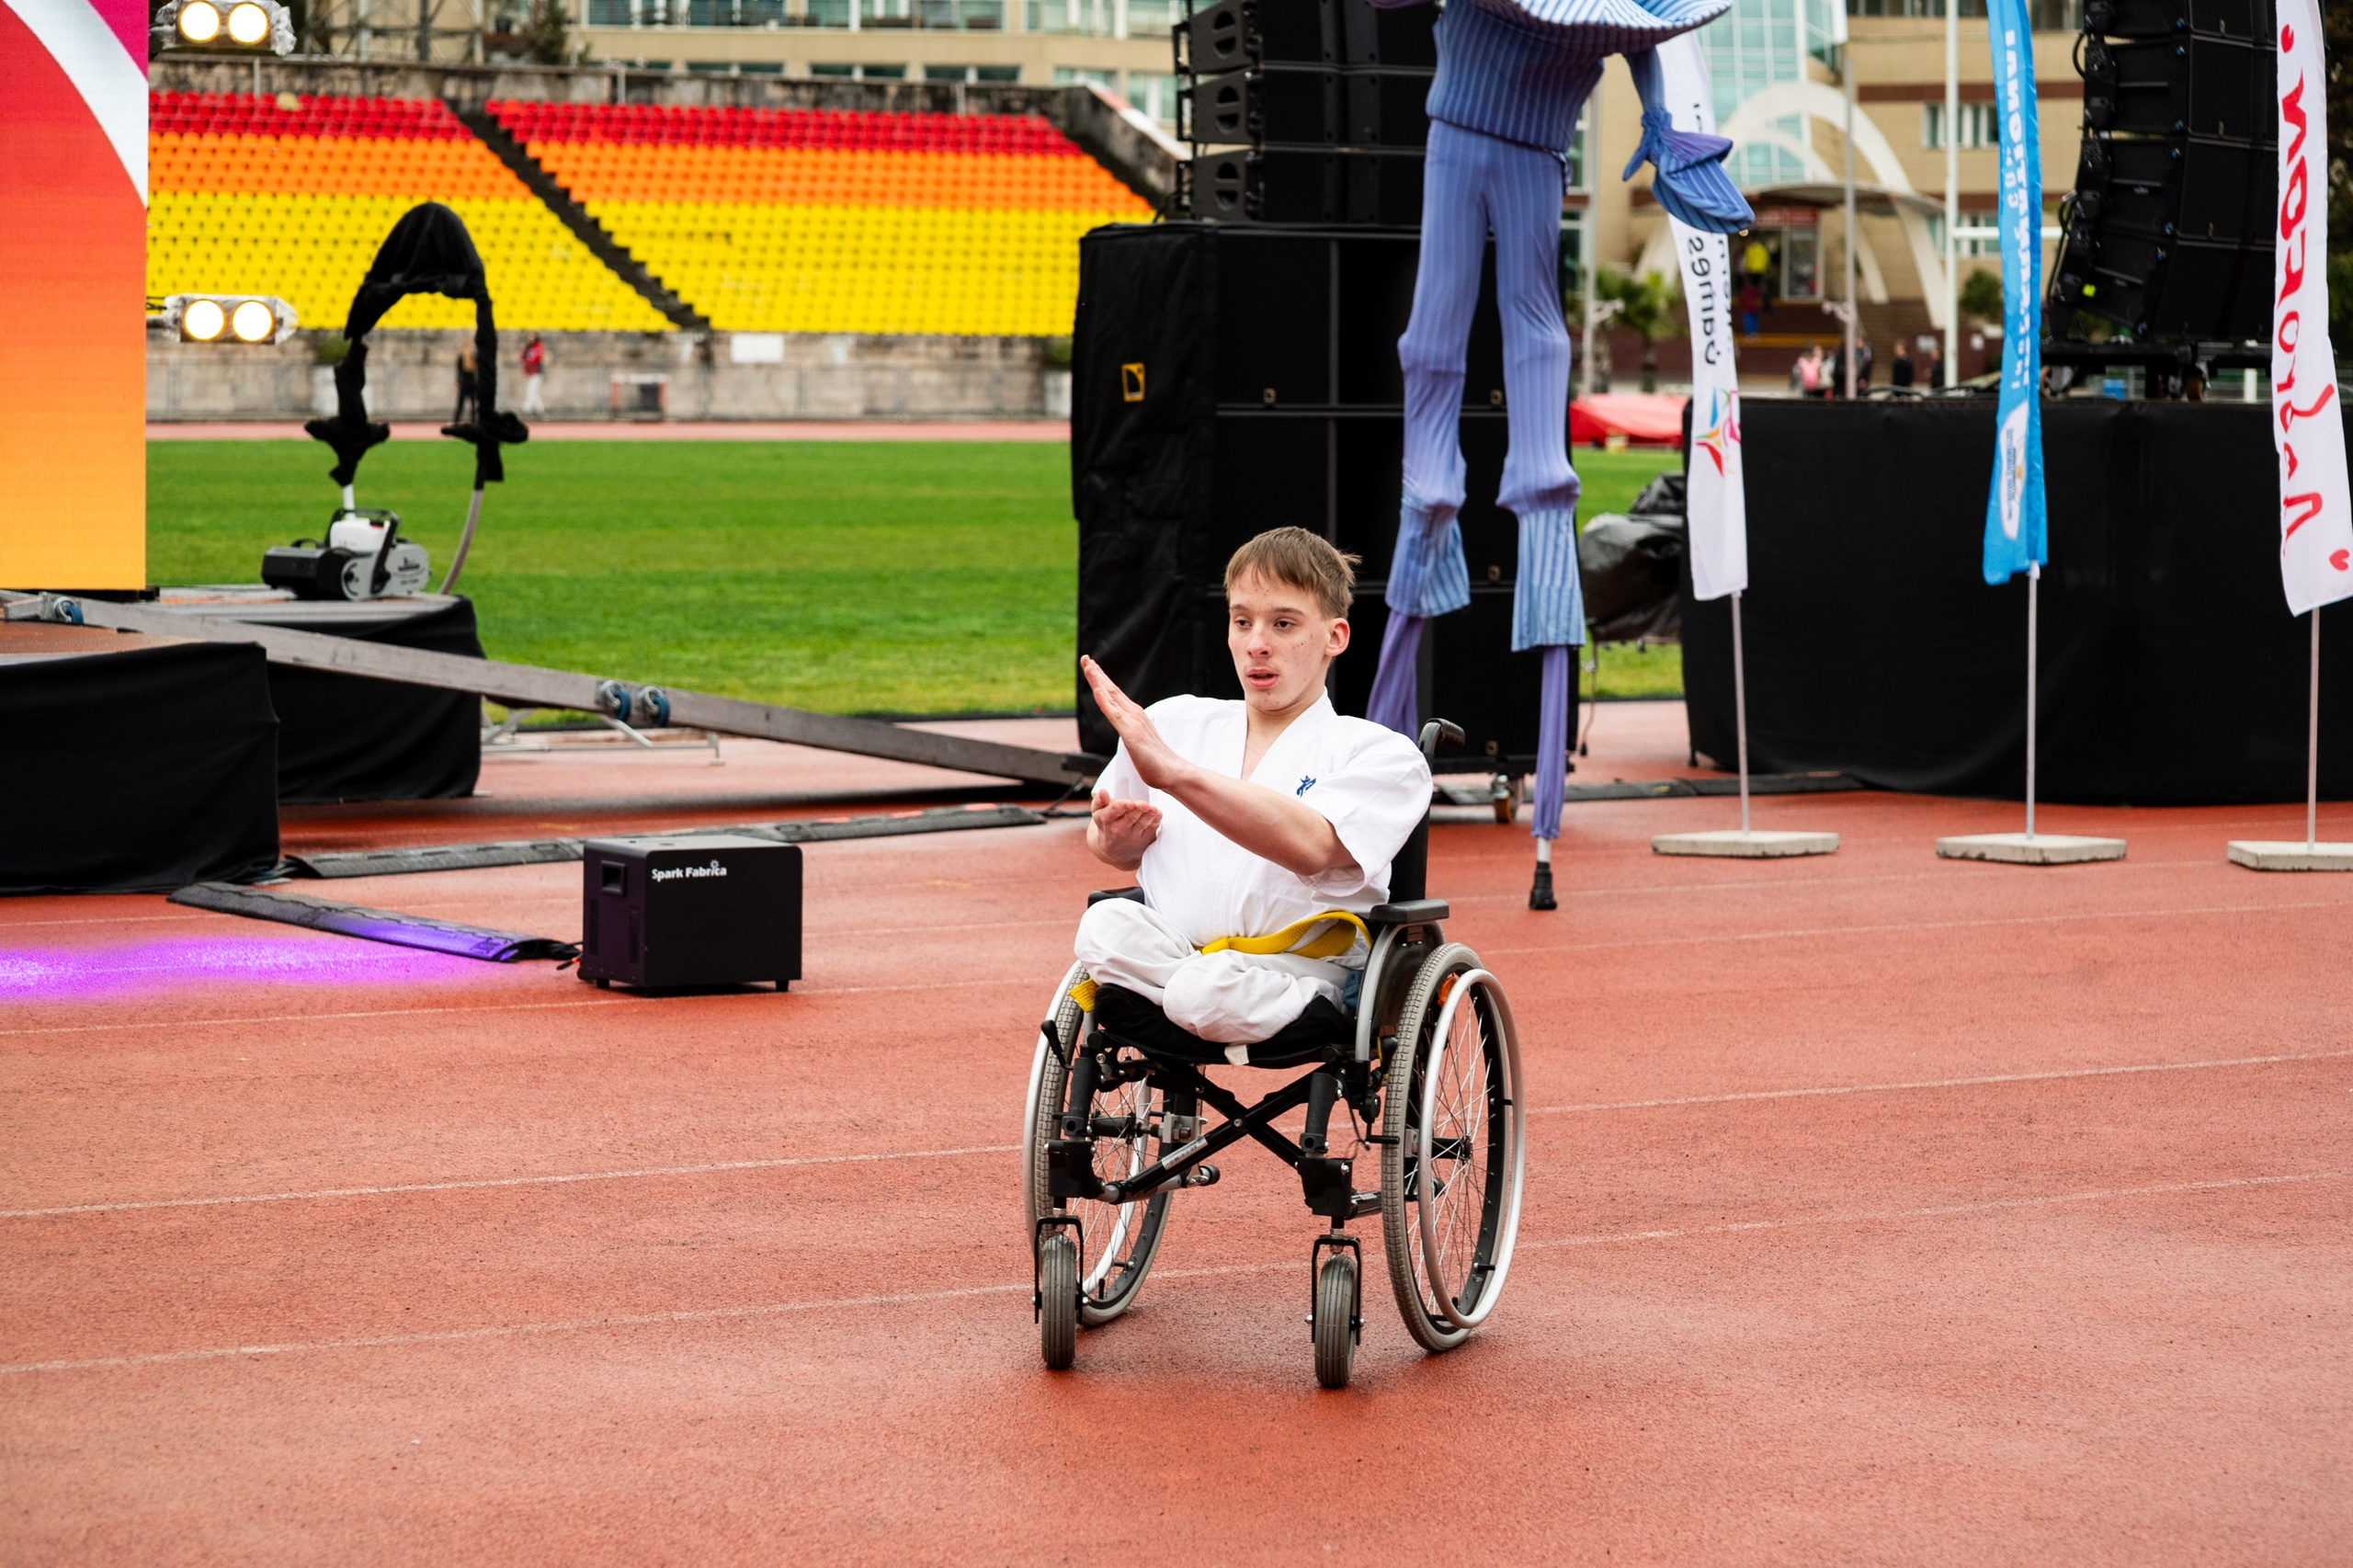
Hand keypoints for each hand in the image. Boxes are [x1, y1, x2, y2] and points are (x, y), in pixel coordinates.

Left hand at [1080, 656, 1191, 792]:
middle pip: (1111, 689)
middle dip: (1096, 673)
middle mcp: (1133, 714)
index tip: (1091, 666)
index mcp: (1134, 715)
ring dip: (1098, 680)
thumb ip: (1131, 732)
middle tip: (1085, 658)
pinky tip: (1097, 690)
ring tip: (1088, 665)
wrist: (1172, 772)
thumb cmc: (1156, 761)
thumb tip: (1127, 730)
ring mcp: (1132, 722)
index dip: (1101, 679)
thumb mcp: (1138, 742)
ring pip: (1111, 697)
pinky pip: (1114, 714)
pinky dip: (1104, 701)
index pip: (1114, 693)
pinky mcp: (1131, 733)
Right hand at [1088, 788, 1160, 868]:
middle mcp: (1119, 830)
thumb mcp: (1098, 812)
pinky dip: (1155, 821)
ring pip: (1142, 824)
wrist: (1114, 849)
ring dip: (1149, 816)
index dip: (1123, 807)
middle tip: (1144, 804)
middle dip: (1138, 810)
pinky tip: (1158, 814)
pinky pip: (1152, 829)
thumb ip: (1100, 800)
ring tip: (1153, 809)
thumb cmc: (1107, 823)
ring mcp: (1133, 836)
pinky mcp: (1145, 839)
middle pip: (1130, 818)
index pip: (1114, 811)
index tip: (1131, 803)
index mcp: (1106, 819)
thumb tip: (1103, 792)